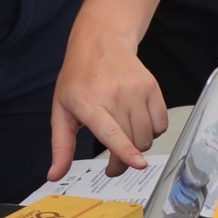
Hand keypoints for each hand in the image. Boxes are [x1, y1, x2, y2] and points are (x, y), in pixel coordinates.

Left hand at [48, 23, 166, 179]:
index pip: (110, 130)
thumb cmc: (78, 78)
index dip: (124, 150)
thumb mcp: (61, 110)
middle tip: (113, 163)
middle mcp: (114, 95)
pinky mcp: (152, 87)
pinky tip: (138, 124)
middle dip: (124, 161)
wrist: (101, 41)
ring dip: (139, 146)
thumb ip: (61, 147)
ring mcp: (136, 90)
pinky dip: (154, 132)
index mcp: (88, 103)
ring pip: (148, 136)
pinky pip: (162, 123)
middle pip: (132, 142)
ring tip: (124, 136)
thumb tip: (55, 175)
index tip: (137, 163)